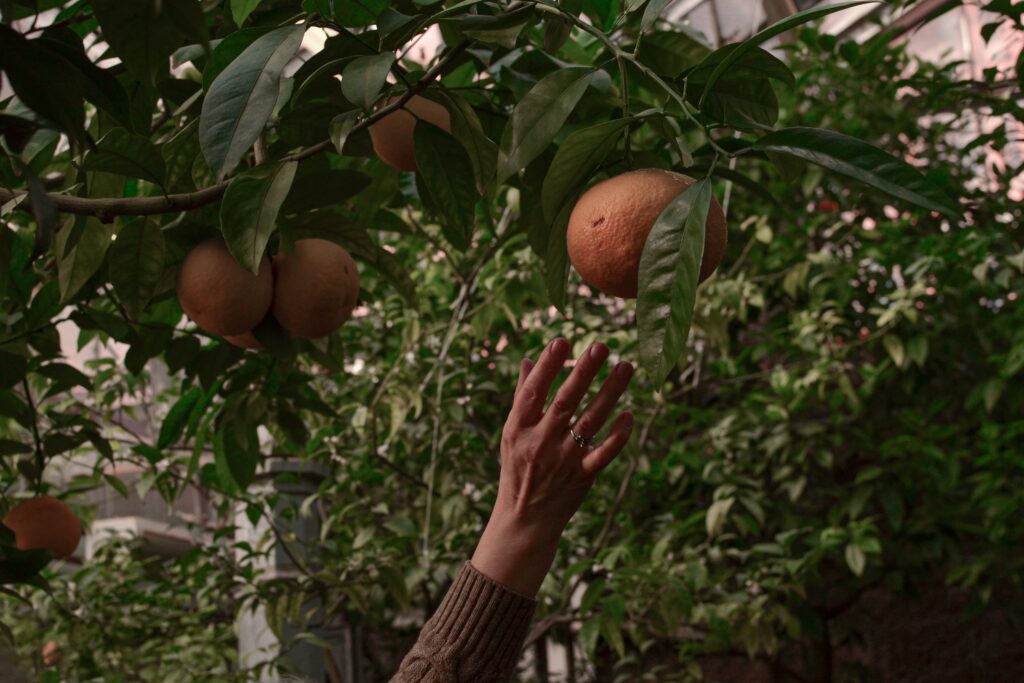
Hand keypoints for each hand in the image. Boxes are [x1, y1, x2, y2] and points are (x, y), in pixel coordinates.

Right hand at [472, 337, 634, 596]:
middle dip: (583, 373)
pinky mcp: (582, 476)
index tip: (561, 341)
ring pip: (590, 421)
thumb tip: (530, 359)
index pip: (532, 392)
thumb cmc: (517, 471)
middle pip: (565, 401)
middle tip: (601, 346)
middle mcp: (540, 442)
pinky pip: (604, 453)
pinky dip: (617, 435)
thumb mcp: (512, 435)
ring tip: (626, 366)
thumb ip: (522, 397)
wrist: (523, 522)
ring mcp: (563, 459)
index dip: (547, 367)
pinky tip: (630, 414)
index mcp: (519, 429)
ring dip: (610, 392)